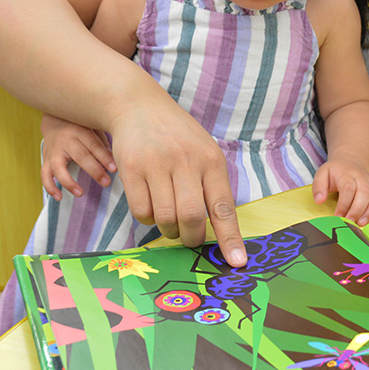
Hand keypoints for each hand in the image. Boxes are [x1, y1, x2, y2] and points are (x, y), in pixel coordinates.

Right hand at [40, 113, 116, 200]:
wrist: (53, 119)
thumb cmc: (79, 126)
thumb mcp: (91, 126)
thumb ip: (101, 141)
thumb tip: (115, 157)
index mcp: (79, 130)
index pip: (94, 145)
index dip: (104, 157)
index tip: (115, 169)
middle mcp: (65, 140)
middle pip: (80, 156)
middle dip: (94, 171)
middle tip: (106, 182)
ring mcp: (54, 151)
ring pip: (58, 168)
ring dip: (69, 182)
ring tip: (80, 194)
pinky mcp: (46, 159)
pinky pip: (45, 175)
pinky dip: (50, 187)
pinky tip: (59, 197)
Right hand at [107, 101, 247, 266]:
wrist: (139, 107)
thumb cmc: (178, 137)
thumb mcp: (205, 152)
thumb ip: (212, 186)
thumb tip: (219, 231)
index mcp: (211, 160)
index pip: (224, 207)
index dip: (230, 238)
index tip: (237, 262)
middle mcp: (186, 161)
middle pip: (191, 218)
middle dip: (192, 238)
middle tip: (189, 238)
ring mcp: (157, 164)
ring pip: (165, 219)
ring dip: (168, 230)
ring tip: (170, 219)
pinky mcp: (131, 168)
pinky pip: (141, 211)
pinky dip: (147, 218)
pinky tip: (151, 204)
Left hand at [310, 158, 368, 226]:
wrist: (349, 161)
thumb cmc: (335, 172)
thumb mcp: (322, 174)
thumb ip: (318, 187)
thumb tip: (319, 200)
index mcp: (346, 174)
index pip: (348, 188)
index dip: (344, 204)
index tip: (338, 216)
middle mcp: (361, 178)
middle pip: (364, 193)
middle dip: (357, 210)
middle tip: (350, 222)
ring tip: (362, 223)